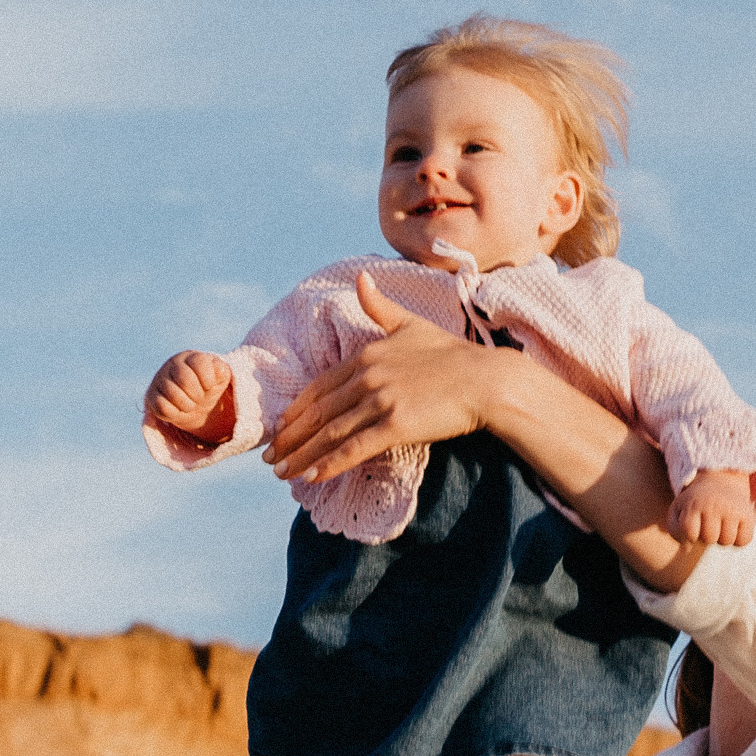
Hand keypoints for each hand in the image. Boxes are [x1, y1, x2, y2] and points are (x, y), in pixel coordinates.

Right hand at [145, 349, 236, 446]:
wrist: (194, 401)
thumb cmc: (208, 386)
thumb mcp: (220, 378)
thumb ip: (222, 371)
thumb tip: (219, 370)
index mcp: (191, 357)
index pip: (199, 363)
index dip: (208, 379)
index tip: (210, 386)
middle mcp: (173, 365)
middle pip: (185, 378)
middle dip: (197, 394)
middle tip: (200, 399)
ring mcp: (160, 380)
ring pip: (172, 394)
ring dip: (187, 405)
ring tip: (190, 405)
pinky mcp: (152, 396)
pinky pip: (161, 407)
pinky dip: (174, 413)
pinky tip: (179, 410)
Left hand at [265, 269, 500, 485]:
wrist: (486, 379)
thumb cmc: (452, 354)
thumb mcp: (411, 324)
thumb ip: (379, 307)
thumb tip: (360, 279)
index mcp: (366, 354)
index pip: (319, 387)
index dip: (296, 410)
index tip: (279, 428)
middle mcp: (367, 376)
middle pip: (318, 412)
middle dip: (290, 437)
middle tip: (270, 458)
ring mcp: (381, 401)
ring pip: (330, 433)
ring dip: (302, 455)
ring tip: (282, 472)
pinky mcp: (396, 425)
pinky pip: (354, 448)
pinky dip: (330, 463)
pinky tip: (311, 476)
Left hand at [670, 468, 755, 548]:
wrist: (720, 482)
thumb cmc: (695, 503)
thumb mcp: (678, 511)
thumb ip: (676, 530)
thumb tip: (686, 549)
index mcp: (694, 504)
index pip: (690, 533)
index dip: (690, 537)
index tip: (692, 527)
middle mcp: (714, 505)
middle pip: (709, 539)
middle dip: (706, 537)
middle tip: (707, 525)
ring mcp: (732, 510)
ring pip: (727, 541)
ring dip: (722, 539)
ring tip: (719, 526)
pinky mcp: (748, 515)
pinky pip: (744, 540)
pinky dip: (739, 539)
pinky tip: (732, 528)